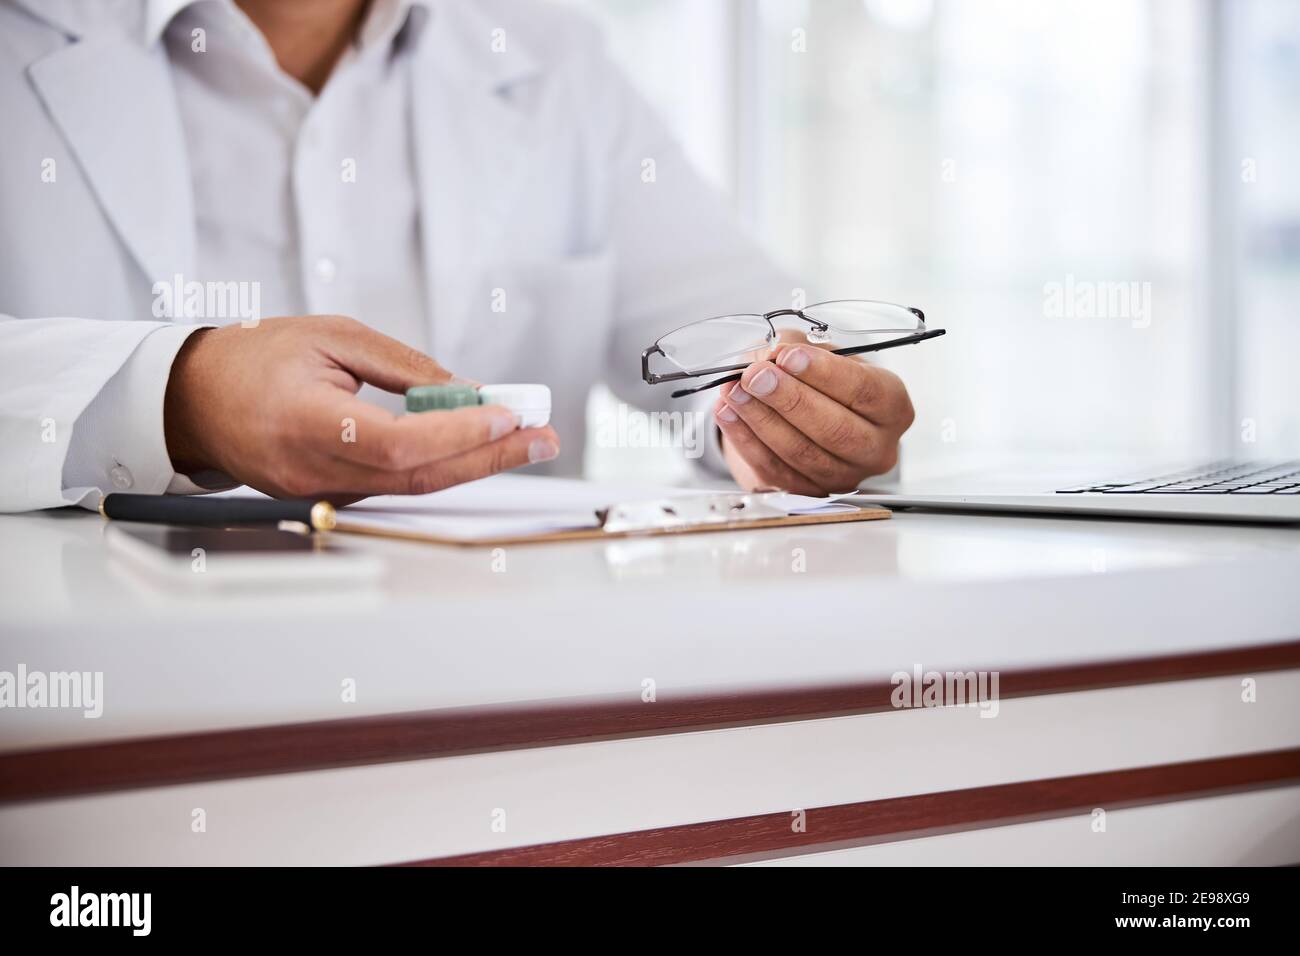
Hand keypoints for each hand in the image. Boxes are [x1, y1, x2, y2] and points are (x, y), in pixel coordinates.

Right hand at [164, 316, 559, 500]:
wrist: (194, 400)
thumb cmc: (254, 358)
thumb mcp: (332, 336)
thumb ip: (402, 367)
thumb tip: (466, 391)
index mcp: (304, 421)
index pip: (393, 443)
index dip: (455, 435)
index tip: (504, 415)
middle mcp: (312, 469)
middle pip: (417, 476)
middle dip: (490, 457)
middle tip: (544, 437)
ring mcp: (320, 492)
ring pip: (412, 485)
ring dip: (475, 463)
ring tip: (527, 438)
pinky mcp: (330, 498)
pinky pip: (396, 485)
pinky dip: (442, 465)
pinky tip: (478, 446)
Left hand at [714, 341, 913, 495]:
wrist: (803, 414)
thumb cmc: (818, 379)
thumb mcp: (814, 350)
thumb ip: (794, 346)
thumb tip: (768, 356)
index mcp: (892, 407)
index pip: (864, 391)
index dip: (824, 373)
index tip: (788, 356)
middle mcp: (876, 448)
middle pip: (835, 429)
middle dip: (790, 399)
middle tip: (756, 376)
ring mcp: (844, 476)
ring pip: (802, 453)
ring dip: (762, 419)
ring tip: (735, 391)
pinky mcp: (809, 493)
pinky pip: (775, 469)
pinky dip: (746, 440)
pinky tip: (728, 414)